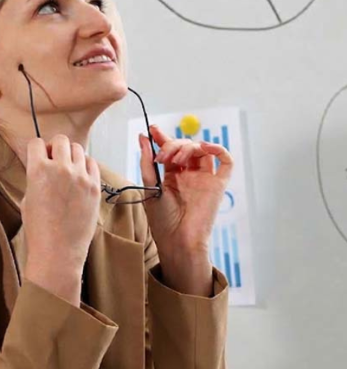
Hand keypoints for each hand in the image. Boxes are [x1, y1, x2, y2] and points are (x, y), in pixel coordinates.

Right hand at [22, 134, 100, 276]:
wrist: (58, 252)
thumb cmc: (39, 230)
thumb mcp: (28, 199)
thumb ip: (36, 178)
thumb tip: (43, 167)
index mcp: (38, 171)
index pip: (37, 143)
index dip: (37, 150)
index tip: (39, 156)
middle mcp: (60, 169)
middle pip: (61, 140)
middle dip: (55, 148)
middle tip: (54, 161)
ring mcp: (80, 177)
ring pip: (78, 149)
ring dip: (71, 155)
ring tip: (68, 170)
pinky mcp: (94, 187)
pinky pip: (92, 164)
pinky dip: (86, 166)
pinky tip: (80, 178)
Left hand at [139, 125, 232, 259]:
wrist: (178, 239)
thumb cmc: (162, 220)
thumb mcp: (149, 187)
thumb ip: (147, 162)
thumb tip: (143, 137)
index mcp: (171, 176)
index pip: (169, 149)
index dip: (162, 137)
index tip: (152, 129)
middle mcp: (188, 175)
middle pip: (185, 147)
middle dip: (172, 145)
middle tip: (162, 158)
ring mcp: (204, 178)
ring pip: (202, 150)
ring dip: (187, 148)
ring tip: (174, 161)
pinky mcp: (218, 184)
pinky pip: (225, 161)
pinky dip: (218, 149)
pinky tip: (204, 147)